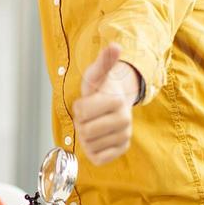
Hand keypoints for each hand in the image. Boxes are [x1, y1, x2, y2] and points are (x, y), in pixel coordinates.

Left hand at [70, 43, 139, 164]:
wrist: (115, 102)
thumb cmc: (100, 89)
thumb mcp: (96, 74)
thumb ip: (103, 61)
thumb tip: (115, 46)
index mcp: (117, 101)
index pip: (81, 113)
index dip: (79, 107)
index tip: (87, 101)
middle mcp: (124, 120)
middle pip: (84, 131)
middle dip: (81, 123)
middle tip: (90, 116)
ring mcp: (124, 136)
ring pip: (89, 146)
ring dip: (86, 137)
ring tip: (94, 124)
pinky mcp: (122, 150)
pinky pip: (98, 158)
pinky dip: (92, 150)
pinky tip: (98, 138)